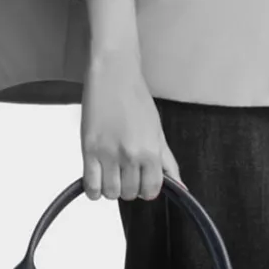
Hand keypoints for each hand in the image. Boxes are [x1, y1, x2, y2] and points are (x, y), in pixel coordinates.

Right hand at [78, 8, 179, 198]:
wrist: (114, 75)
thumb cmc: (136, 99)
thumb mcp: (158, 132)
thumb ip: (167, 162)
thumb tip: (180, 186)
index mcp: (151, 152)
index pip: (151, 190)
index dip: (146, 188)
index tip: (142, 180)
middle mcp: (130, 156)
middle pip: (129, 194)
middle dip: (128, 187)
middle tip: (125, 172)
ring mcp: (108, 155)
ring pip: (110, 193)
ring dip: (111, 188)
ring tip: (111, 173)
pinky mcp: (88, 150)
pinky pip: (91, 186)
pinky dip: (94, 190)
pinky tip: (97, 179)